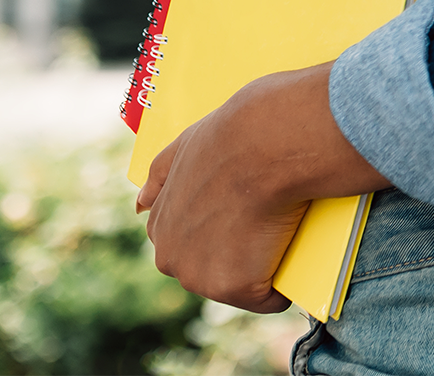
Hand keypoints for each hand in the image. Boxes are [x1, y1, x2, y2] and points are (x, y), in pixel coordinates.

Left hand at [137, 63, 388, 311]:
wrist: (267, 142)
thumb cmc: (235, 135)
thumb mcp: (184, 146)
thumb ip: (160, 176)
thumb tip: (139, 205)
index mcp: (161, 226)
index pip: (189, 244)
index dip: (222, 231)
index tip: (246, 216)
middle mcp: (172, 258)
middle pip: (213, 269)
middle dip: (239, 254)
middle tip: (268, 221)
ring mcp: (202, 277)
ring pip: (239, 285)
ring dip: (262, 268)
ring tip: (282, 231)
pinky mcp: (236, 288)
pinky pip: (269, 299)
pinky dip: (285, 284)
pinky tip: (294, 251)